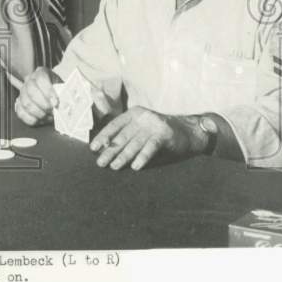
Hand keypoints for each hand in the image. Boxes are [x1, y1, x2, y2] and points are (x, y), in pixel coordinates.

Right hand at [15, 66, 58, 125]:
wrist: (51, 95)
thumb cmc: (59, 91)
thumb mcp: (63, 87)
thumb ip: (64, 93)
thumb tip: (66, 103)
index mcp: (41, 73)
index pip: (41, 78)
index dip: (48, 90)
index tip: (56, 102)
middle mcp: (29, 80)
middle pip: (31, 91)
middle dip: (43, 104)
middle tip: (53, 111)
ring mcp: (22, 92)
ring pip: (26, 103)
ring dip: (39, 113)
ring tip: (49, 117)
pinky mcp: (18, 105)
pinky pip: (21, 113)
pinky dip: (32, 119)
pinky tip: (42, 120)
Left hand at [89, 107, 208, 170]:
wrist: (187, 131)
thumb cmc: (159, 133)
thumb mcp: (141, 129)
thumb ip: (126, 135)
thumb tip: (105, 148)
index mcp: (133, 114)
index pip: (114, 125)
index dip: (103, 137)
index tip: (93, 148)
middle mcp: (142, 118)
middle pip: (122, 136)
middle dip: (110, 150)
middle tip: (100, 163)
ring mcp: (153, 125)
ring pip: (134, 143)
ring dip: (123, 156)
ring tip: (114, 167)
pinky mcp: (164, 135)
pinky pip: (150, 148)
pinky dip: (142, 157)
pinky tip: (135, 166)